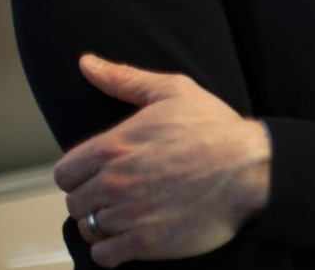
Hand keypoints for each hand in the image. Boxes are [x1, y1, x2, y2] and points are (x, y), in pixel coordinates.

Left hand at [54, 55, 270, 267]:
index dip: (80, 172)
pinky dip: (113, 249)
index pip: (65, 172)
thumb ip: (123, 78)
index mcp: (114, 145)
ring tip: (128, 210)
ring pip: (89, 229)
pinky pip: (105, 257)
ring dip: (103, 222)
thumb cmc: (213, 128)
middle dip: (91, 197)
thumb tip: (87, 63)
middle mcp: (114, 181)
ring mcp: (129, 214)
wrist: (249, 168)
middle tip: (118, 190)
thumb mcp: (171, 90)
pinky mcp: (146, 243)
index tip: (99, 171)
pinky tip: (133, 231)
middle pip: (74, 203)